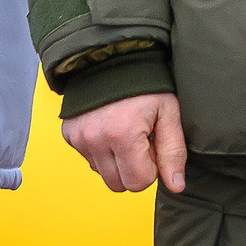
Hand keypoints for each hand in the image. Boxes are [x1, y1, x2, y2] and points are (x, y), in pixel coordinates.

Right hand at [63, 91, 187, 193]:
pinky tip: (112, 129)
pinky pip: (89, 160)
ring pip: (103, 174)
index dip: (152, 169)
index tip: (155, 146)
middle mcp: (95, 140)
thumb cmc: (147, 85)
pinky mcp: (69, 136)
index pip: (138, 182)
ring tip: (128, 133)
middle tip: (143, 141)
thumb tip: (176, 186)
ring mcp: (79, 139)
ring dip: (118, 162)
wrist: (114, 59)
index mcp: (123, 135)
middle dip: (134, 170)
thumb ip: (173, 151)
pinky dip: (102, 152)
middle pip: (118, 185)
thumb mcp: (169, 113)